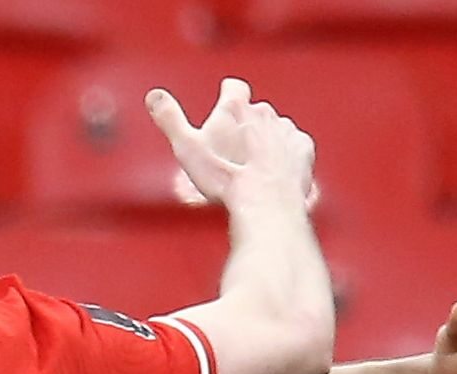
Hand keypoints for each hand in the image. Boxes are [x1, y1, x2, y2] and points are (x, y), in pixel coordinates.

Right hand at [147, 78, 316, 209]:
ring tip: (253, 163)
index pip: (234, 87)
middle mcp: (265, 112)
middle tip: (232, 148)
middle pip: (255, 110)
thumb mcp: (186, 149)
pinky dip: (285, 153)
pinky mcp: (303, 149)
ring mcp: (287, 130)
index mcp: (236, 108)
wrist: (265, 203)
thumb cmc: (224, 179)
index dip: (228, 93)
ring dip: (266, 139)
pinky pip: (294, 144)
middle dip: (245, 123)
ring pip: (275, 127)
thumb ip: (169, 120)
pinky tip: (274, 168)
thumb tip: (153, 94)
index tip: (224, 98)